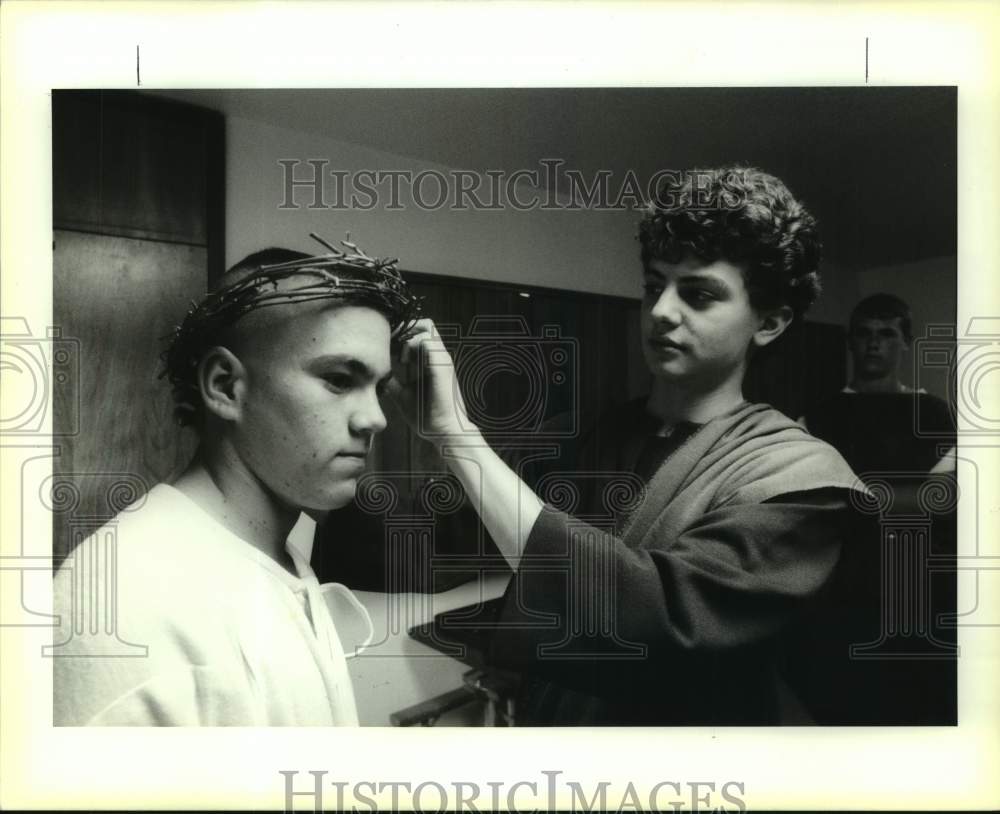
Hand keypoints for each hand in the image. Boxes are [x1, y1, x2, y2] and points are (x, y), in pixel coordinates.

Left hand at [387, 318, 475, 441]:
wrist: (444, 432)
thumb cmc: (427, 417)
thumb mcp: (402, 395)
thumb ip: (393, 381)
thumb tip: (377, 375)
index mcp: (429, 362)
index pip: (416, 334)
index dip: (398, 334)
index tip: (383, 343)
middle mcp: (436, 356)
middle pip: (423, 324)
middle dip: (403, 328)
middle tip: (388, 343)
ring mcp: (441, 358)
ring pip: (426, 326)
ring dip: (408, 335)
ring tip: (398, 355)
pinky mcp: (442, 363)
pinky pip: (426, 340)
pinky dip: (411, 345)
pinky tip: (403, 361)